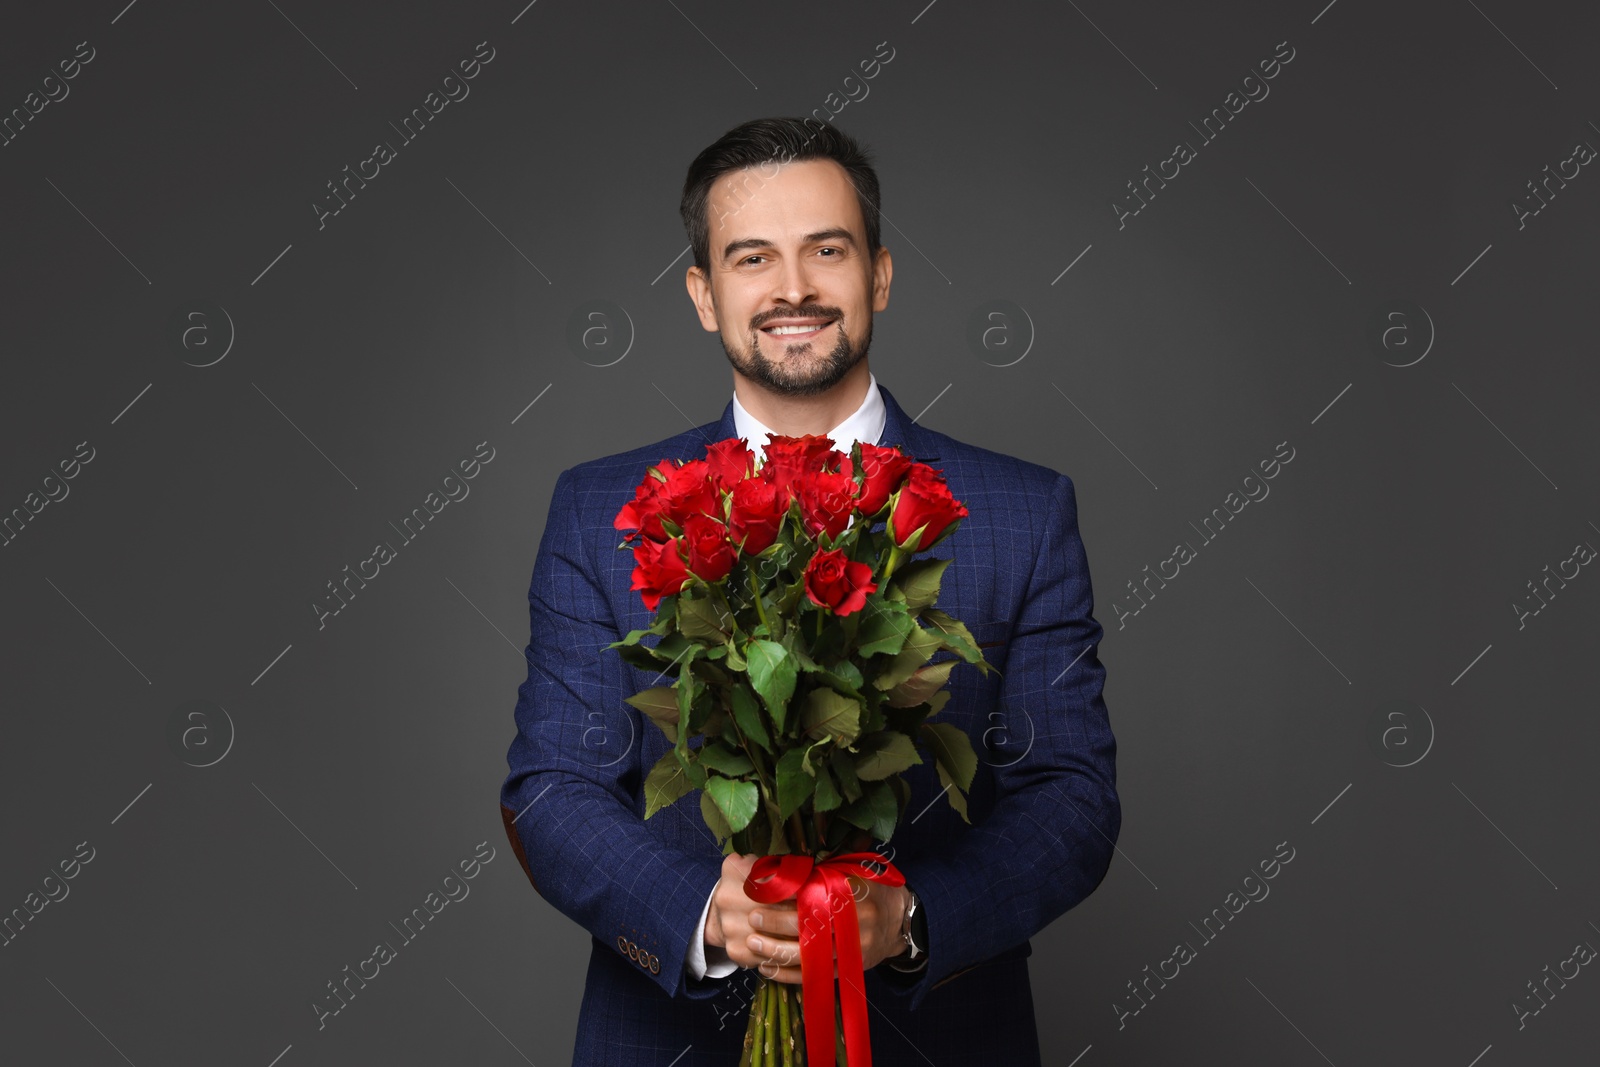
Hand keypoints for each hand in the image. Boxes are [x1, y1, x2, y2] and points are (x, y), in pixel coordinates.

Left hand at [704, 853, 910, 983]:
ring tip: (753, 944)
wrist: (900, 921)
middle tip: (753, 917)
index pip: (816, 894)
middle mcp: (855, 924)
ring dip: (777, 951)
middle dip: (777, 923)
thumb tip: (776, 867)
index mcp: (854, 894)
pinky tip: (767, 968)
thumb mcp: (851, 872)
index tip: (763, 891)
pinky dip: (788, 975)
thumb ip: (820, 872)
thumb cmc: (869, 890)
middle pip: (810, 927)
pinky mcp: (846, 970)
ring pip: (809, 957)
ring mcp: (851, 951)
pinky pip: (814, 977)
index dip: (787, 894)